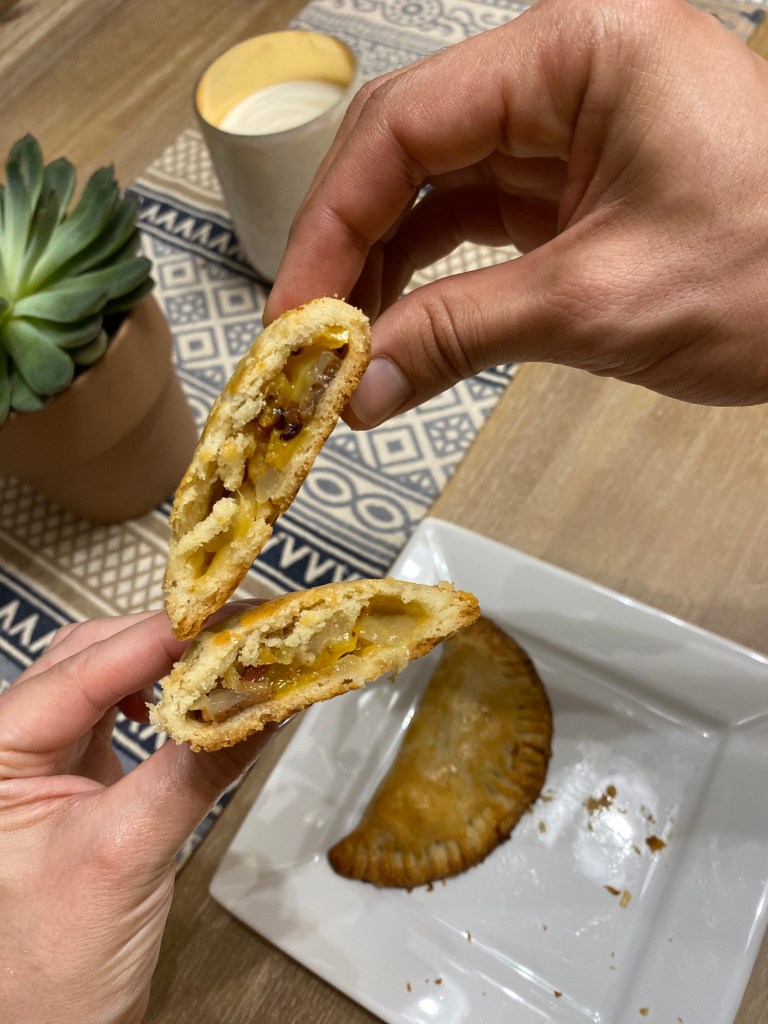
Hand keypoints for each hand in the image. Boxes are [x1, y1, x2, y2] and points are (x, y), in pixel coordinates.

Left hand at [0, 610, 274, 1023]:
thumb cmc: (49, 968)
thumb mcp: (129, 854)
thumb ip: (197, 768)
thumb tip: (262, 700)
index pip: (82, 668)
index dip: (162, 638)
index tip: (231, 619)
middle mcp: (9, 745)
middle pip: (93, 655)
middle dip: (170, 640)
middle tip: (244, 633)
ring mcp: (42, 758)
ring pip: (108, 675)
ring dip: (170, 662)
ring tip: (227, 657)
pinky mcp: (77, 775)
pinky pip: (124, 711)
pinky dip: (168, 696)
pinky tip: (191, 701)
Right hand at [265, 0, 767, 424]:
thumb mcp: (598, 302)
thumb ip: (462, 334)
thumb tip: (365, 383)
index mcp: (577, 54)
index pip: (405, 123)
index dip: (333, 221)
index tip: (299, 308)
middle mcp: (566, 75)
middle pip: (409, 148)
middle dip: (351, 246)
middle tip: (312, 337)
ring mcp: (570, 130)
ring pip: (437, 188)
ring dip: (387, 269)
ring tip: (351, 349)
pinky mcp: (577, 186)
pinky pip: (478, 222)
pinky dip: (436, 279)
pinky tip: (403, 328)